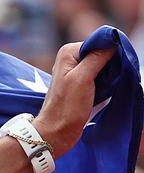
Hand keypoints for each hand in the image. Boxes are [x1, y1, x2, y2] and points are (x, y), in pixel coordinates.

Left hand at [33, 41, 115, 156]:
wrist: (57, 131)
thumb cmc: (67, 107)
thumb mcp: (82, 78)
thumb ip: (96, 58)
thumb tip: (113, 41)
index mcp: (69, 52)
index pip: (99, 41)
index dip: (111, 52)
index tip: (115, 67)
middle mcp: (72, 59)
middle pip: (103, 52)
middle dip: (112, 64)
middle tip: (110, 80)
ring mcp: (77, 72)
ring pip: (104, 65)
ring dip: (111, 74)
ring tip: (107, 87)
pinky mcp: (83, 84)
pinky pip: (102, 76)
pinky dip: (108, 82)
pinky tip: (107, 91)